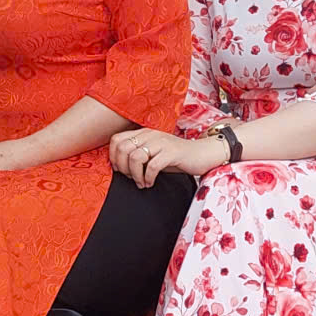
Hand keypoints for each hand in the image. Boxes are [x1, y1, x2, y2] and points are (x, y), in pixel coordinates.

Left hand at [109, 127, 226, 188]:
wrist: (202, 154)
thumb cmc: (175, 157)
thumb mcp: (153, 153)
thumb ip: (137, 155)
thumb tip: (119, 167)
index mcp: (143, 133)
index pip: (116, 140)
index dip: (113, 157)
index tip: (120, 170)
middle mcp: (150, 134)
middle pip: (123, 149)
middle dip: (123, 167)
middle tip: (131, 178)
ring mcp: (161, 142)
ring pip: (135, 157)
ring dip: (135, 174)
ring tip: (141, 182)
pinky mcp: (172, 152)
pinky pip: (152, 166)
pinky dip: (148, 178)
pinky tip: (150, 183)